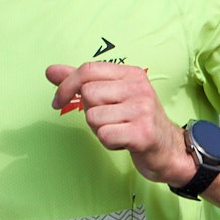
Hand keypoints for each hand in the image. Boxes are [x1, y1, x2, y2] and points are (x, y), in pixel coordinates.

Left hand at [46, 62, 190, 186]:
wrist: (169, 149)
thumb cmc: (136, 121)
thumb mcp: (112, 95)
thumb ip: (81, 82)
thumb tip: (50, 71)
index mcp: (131, 73)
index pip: (87, 70)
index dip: (66, 86)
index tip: (57, 101)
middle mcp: (139, 87)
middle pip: (88, 95)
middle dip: (90, 112)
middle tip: (108, 120)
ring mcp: (142, 110)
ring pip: (93, 117)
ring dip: (99, 130)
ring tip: (118, 130)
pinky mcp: (143, 133)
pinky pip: (105, 136)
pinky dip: (109, 143)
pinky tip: (123, 142)